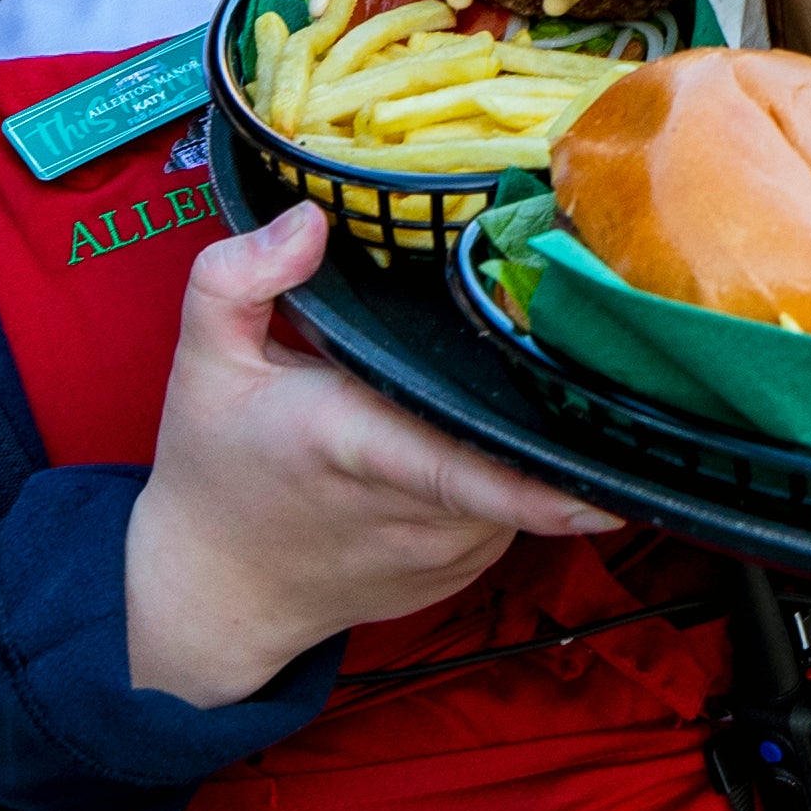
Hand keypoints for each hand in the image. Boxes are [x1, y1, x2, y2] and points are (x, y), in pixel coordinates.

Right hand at [124, 205, 620, 706]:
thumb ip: (238, 277)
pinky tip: (465, 440)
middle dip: (542, 404)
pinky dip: (505, 472)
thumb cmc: (215, 465)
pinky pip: (513, 508)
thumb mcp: (202, 360)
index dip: (537, 480)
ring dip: (517, 435)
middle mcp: (415, 511)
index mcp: (354, 445)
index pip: (459, 467)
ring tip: (474, 388)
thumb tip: (311, 220)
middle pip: (512, 453)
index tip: (608, 483)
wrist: (215, 590)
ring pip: (523, 479)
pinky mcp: (465, 572)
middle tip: (560, 343)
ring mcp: (448, 552)